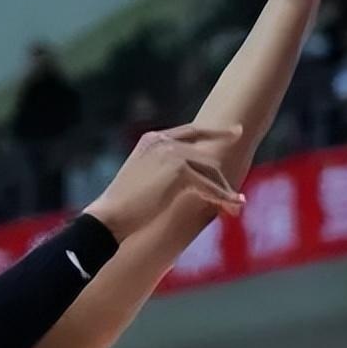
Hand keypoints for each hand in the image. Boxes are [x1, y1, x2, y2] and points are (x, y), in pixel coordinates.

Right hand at [87, 125, 244, 240]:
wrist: (110, 216)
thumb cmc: (123, 205)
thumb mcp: (144, 177)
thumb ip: (164, 168)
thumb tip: (190, 176)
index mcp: (153, 139)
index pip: (192, 131)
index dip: (216, 131)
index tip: (236, 131)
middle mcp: (163, 141)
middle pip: (205, 156)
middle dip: (222, 178)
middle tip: (236, 197)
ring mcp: (171, 153)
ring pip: (210, 169)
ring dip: (224, 190)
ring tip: (235, 206)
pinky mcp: (179, 170)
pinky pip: (209, 185)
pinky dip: (223, 197)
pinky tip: (233, 207)